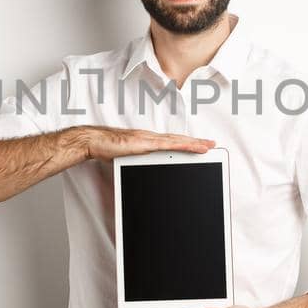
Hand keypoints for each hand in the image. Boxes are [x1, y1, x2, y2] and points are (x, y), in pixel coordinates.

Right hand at [72, 126, 214, 162]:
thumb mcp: (126, 157)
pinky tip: (193, 147)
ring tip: (208, 146)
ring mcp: (149, 139)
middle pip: (178, 140)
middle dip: (196, 142)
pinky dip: (182, 146)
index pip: (171, 142)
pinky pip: (169, 145)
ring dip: (194, 143)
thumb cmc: (107, 148)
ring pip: (177, 141)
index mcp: (148, 141)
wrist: (96, 141)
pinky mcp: (146, 143)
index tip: (199, 145)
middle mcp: (151, 138)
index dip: (186, 143)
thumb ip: (137, 160)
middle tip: (212, 144)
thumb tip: (141, 169)